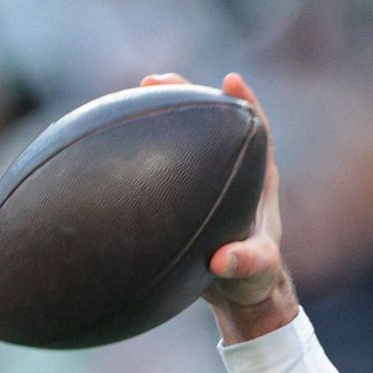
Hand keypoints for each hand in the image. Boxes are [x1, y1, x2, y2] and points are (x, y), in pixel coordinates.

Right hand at [139, 70, 298, 340]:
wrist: (237, 293)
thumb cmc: (254, 280)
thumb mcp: (255, 272)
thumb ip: (246, 263)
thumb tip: (222, 260)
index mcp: (258, 180)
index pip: (256, 130)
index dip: (245, 103)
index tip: (230, 80)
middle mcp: (235, 171)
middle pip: (213, 119)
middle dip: (189, 94)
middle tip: (159, 79)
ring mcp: (208, 178)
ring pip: (187, 135)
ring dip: (164, 111)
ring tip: (136, 91)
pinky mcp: (185, 192)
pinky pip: (165, 160)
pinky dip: (145, 144)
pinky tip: (114, 137)